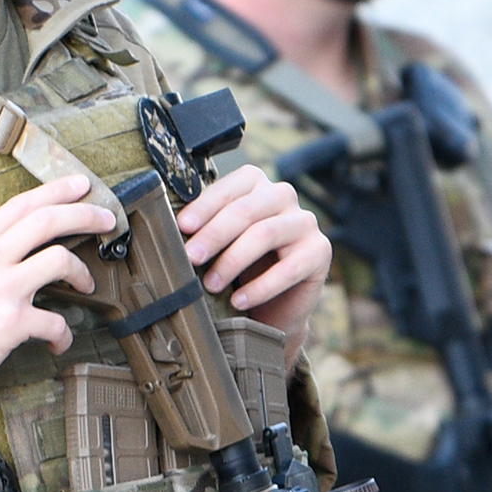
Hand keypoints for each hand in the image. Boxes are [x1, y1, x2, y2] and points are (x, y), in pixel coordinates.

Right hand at [0, 174, 122, 486]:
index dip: (55, 191)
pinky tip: (59, 342)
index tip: (79, 185)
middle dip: (85, 215)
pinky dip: (63, 333)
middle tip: (107, 219)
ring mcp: (0, 289)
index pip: (19, 205)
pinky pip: (55, 321)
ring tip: (88, 283)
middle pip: (47, 221)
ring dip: (82, 271)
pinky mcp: (10, 324)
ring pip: (59, 261)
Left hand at [176, 166, 329, 338]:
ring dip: (232, 261)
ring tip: (210, 284)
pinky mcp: (320, 251)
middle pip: (245, 210)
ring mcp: (305, 222)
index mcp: (256, 184)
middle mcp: (283, 196)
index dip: (204, 206)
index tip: (181, 227)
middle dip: (213, 235)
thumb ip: (204, 229)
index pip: (230, 187)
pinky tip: (239, 300)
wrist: (274, 307)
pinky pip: (289, 268)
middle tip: (190, 258)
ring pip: (264, 234)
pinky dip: (260, 287)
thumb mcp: (221, 243)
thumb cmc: (241, 267)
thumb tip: (170, 231)